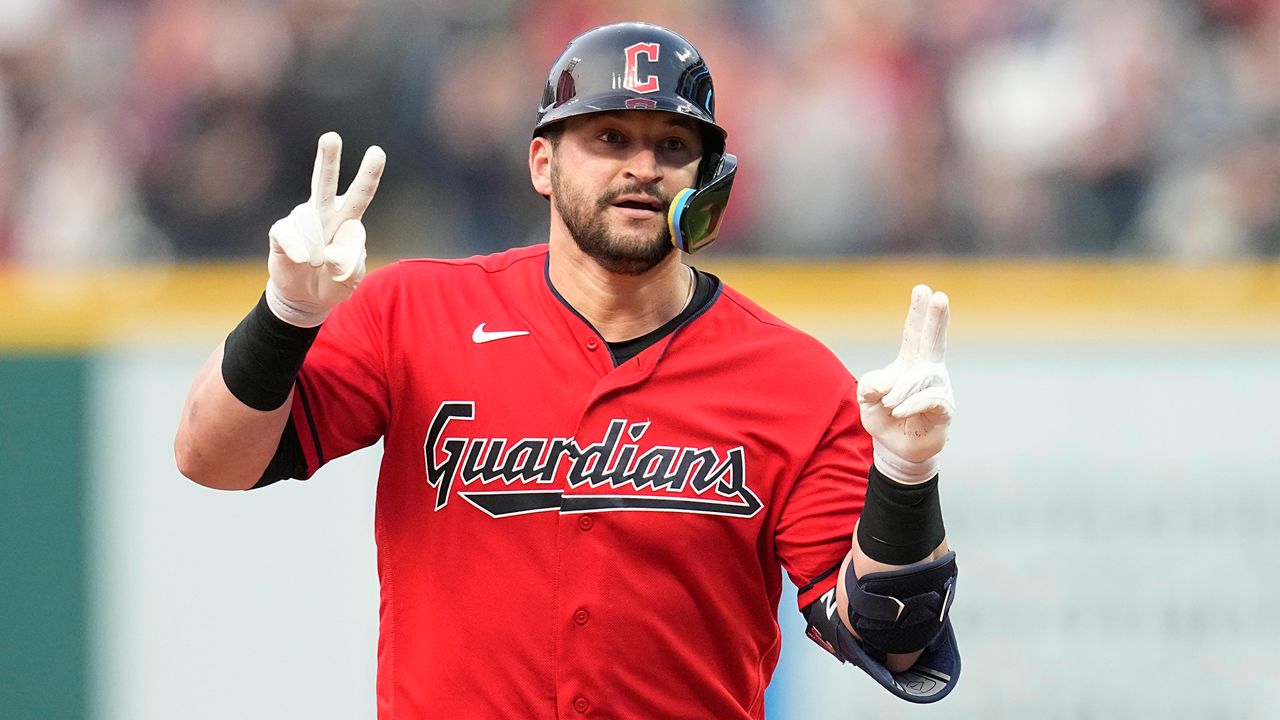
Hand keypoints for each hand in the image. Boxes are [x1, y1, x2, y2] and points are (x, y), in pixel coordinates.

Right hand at [266, 132, 385, 326]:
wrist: (305, 297)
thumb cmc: (333, 280)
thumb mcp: (351, 279)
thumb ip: (349, 266)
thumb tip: (330, 253)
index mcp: (348, 217)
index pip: (360, 193)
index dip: (369, 174)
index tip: (377, 151)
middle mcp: (324, 212)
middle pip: (324, 182)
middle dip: (327, 159)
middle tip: (331, 137)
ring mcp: (301, 220)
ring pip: (308, 221)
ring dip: (317, 250)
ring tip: (317, 265)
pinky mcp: (281, 232)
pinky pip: (288, 235)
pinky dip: (298, 249)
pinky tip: (304, 260)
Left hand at [857, 285, 953, 483]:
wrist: (896, 448)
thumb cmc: (884, 416)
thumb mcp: (866, 398)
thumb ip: (869, 385)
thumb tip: (883, 386)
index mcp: (909, 362)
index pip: (914, 333)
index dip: (917, 313)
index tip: (923, 290)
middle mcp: (928, 370)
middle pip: (934, 340)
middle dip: (936, 318)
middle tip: (940, 297)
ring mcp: (939, 389)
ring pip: (923, 377)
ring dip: (901, 391)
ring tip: (889, 406)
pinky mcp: (944, 409)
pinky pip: (931, 399)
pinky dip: (910, 404)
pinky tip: (898, 412)